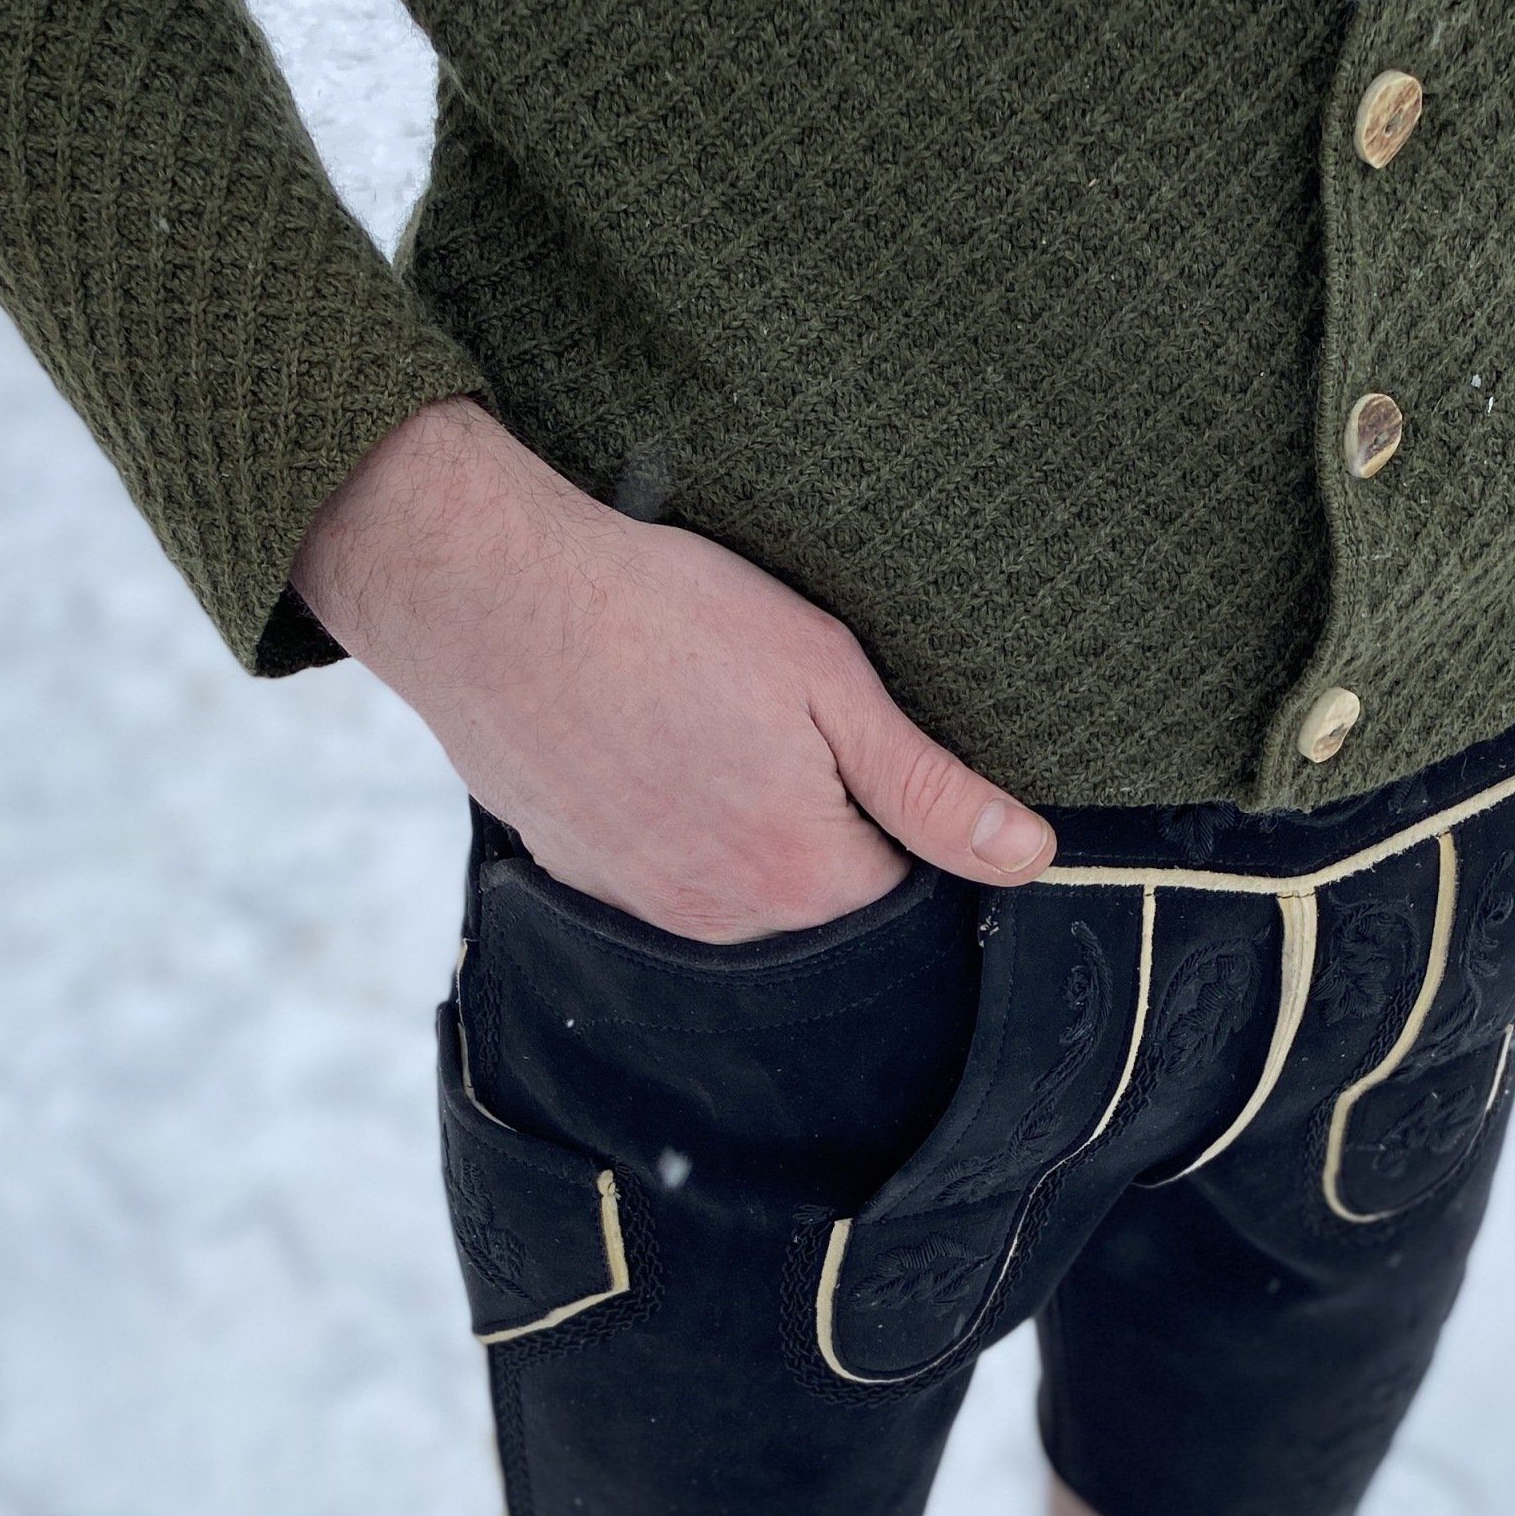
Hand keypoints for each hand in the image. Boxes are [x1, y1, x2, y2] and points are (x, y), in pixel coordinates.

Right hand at [292, 399, 1055, 940]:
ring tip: (701, 707)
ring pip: (736, 873)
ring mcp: (643, 905)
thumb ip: (931, 786)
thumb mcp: (829, 678)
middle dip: (814, 806)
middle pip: (817, 881)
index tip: (844, 719)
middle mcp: (724, 920)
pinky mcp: (579, 874)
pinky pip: (658, 861)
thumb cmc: (663, 616)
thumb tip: (1030, 854)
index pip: (902, 874)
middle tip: (766, 701)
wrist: (485, 595)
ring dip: (739, 807)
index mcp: (804, 878)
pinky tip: (644, 730)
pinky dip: (665, 808)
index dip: (889, 791)